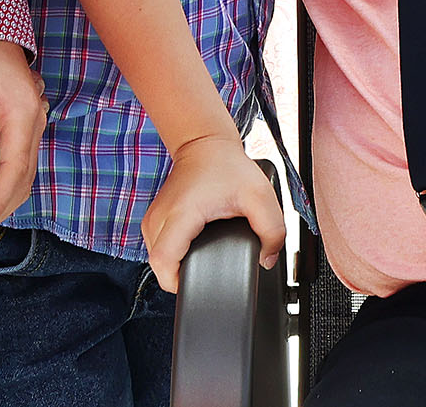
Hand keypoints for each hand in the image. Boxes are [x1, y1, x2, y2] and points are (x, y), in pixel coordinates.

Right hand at [140, 131, 284, 293]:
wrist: (206, 144)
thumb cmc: (227, 166)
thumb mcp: (259, 195)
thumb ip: (272, 230)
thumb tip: (268, 259)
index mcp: (181, 214)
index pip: (163, 263)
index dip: (178, 282)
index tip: (199, 279)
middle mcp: (159, 216)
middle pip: (158, 266)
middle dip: (181, 277)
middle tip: (207, 270)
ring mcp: (152, 218)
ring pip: (156, 259)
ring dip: (175, 265)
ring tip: (200, 257)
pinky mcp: (153, 218)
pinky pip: (157, 248)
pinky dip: (172, 254)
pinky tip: (190, 248)